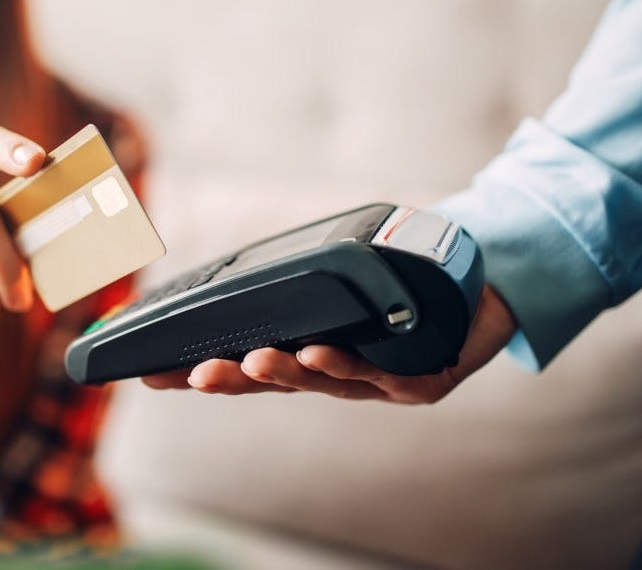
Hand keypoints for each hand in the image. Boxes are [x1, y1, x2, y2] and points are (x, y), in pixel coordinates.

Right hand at [142, 285, 517, 403]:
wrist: (486, 284)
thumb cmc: (410, 278)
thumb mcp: (345, 273)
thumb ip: (302, 278)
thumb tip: (244, 257)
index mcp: (313, 351)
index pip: (247, 363)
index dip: (205, 371)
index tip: (155, 374)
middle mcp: (339, 373)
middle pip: (275, 383)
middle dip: (232, 381)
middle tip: (192, 376)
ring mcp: (377, 381)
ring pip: (319, 383)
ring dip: (282, 373)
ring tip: (249, 363)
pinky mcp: (421, 381)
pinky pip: (378, 376)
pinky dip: (344, 365)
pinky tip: (316, 353)